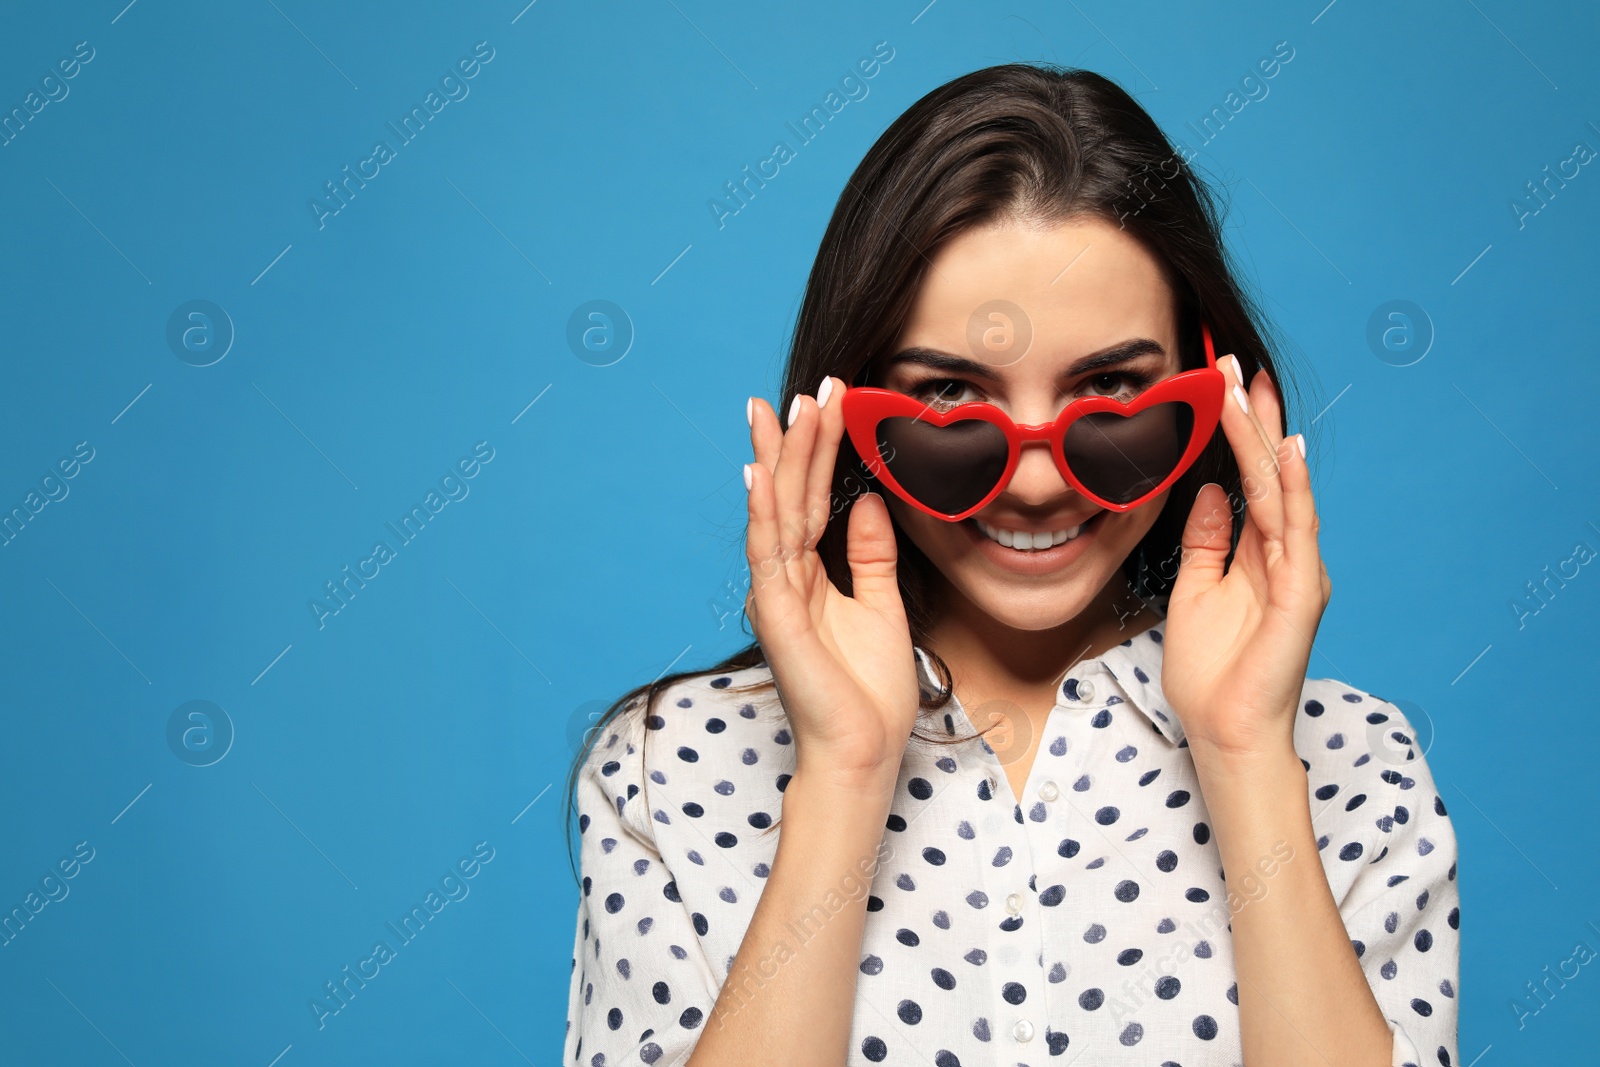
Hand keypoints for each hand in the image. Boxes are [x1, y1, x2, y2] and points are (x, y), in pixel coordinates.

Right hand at [744, 379, 920, 789]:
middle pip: (791, 496)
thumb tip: (870, 500)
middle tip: (810, 388)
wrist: (862, 751)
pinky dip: (765, 511)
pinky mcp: (775, 615)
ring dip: (782, 460)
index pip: (812, 500)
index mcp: (809, 576)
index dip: (819, 451)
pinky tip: (762, 473)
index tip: (829, 401)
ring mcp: (776, 595)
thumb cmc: (868, 692)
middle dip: (798, 440)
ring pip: (778, 513)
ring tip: (786, 409)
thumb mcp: (882, 605)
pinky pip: (768, 554)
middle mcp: (785, 579)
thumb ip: (872, 555)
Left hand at [1161, 356, 1331, 759]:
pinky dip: (1293, 489)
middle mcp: (1285, 555)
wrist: (1224, 730)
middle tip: (1235, 364)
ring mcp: (1298, 571)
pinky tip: (1287, 452)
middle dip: (1252, 418)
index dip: (1240, 432)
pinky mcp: (1302, 593)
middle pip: (1270, 473)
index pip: (1252, 479)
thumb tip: (1211, 492)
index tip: (1224, 384)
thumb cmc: (1211, 671)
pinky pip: (1296, 531)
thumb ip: (1207, 540)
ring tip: (1250, 387)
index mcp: (1259, 553)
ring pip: (1281, 490)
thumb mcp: (1196, 589)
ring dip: (1264, 437)